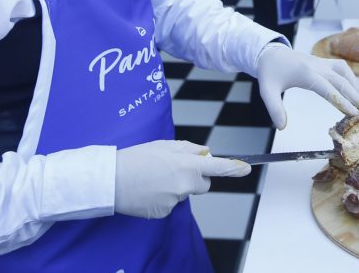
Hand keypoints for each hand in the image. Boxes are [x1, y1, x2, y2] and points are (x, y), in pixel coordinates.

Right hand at [114, 140, 249, 218]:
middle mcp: (185, 185)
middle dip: (195, 178)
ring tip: (153, 179)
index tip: (246, 169)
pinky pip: (171, 204)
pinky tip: (149, 190)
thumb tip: (204, 154)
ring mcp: (175, 201)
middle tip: (173, 170)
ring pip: (185, 193)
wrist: (112, 180)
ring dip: (176, 187)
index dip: (234, 168)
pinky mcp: (164, 213)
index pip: (218, 167)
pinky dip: (163, 198)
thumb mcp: (164, 145)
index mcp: (187, 165)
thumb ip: (188, 149)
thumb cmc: (137, 158)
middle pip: (203, 184)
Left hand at [256, 45, 358, 128]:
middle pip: (341, 81)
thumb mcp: (267, 91)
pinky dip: (351, 78)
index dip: (341, 101)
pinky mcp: (323, 62)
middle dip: (356, 97)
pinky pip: (342, 68)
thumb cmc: (270, 73)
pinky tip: (354, 90)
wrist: (270, 53)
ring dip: (356, 87)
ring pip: (344, 73)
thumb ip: (274, 108)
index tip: (352, 113)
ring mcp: (322, 63)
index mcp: (305, 74)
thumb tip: (282, 127)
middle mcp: (317, 67)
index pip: (328, 89)